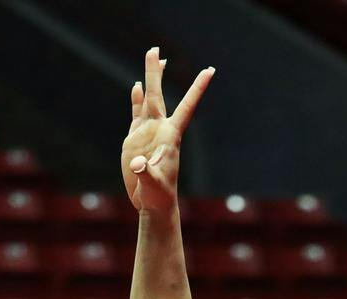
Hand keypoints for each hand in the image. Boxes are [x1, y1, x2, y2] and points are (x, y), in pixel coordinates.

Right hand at [120, 48, 213, 213]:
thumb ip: (145, 173)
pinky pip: (137, 113)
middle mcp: (160, 129)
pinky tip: (137, 86)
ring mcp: (148, 132)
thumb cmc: (158, 195)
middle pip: (159, 95)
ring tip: (153, 57)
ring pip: (149, 99)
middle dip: (157, 72)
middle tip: (156, 49)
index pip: (187, 106)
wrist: (152, 202)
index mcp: (171, 136)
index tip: (210, 70)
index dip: (198, 88)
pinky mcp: (136, 139)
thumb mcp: (152, 184)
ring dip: (150, 79)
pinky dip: (136, 98)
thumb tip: (137, 164)